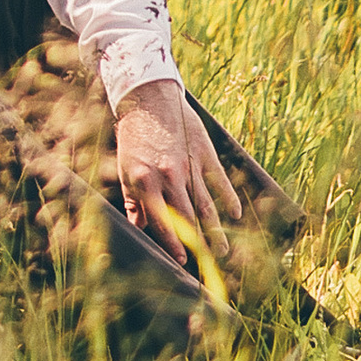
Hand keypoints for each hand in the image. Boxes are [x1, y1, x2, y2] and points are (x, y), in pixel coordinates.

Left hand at [113, 78, 241, 261]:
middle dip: (199, 244)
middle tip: (208, 264)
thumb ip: (133, 201)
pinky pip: (219, 180)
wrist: (148, 97)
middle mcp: (169, 177)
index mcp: (146, 182)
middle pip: (188, 219)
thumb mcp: (125, 168)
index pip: (162, 223)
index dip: (173, 245)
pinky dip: (228, 198)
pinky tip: (234, 214)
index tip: (182, 261)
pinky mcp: (204, 152)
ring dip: (215, 230)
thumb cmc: (133, 136)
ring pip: (205, 205)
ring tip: (222, 251)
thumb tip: (137, 228)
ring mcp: (189, 165)